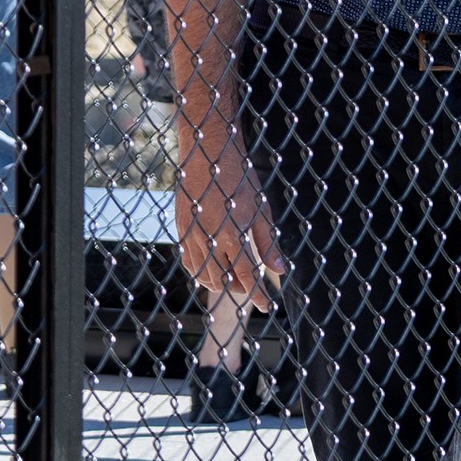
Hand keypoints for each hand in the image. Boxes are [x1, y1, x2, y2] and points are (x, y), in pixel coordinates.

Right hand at [176, 100, 279, 301]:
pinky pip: (188, 261)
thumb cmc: (239, 178)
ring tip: (232, 279)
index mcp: (232, 236)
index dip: (259, 296)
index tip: (269, 307)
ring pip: (203, 276)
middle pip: (224, 281)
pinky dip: (201, 271)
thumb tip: (280, 270)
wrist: (208, 152)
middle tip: (252, 286)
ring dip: (219, 282)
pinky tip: (211, 267)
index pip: (247, 277)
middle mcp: (209, 240)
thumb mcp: (260, 210)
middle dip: (240, 288)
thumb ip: (268, 244)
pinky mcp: (180, 229)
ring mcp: (191, 236)